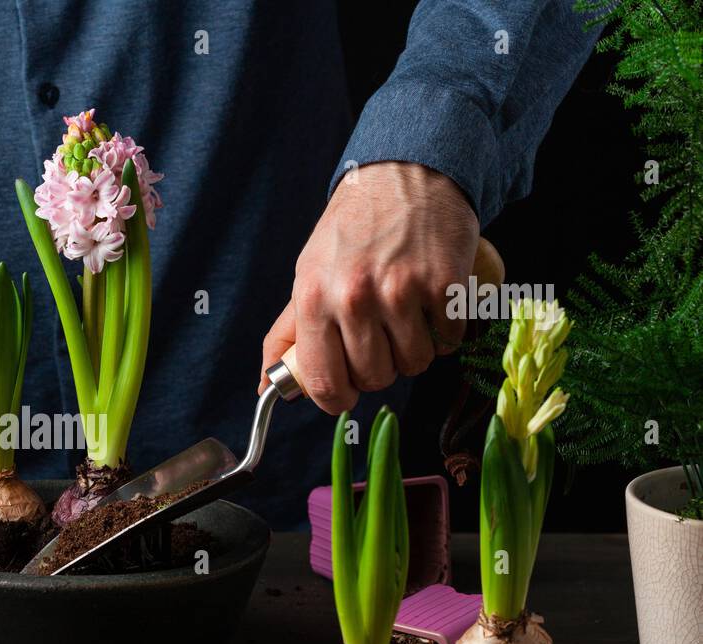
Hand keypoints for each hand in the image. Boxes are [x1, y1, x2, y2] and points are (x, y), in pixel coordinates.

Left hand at [260, 161, 479, 413]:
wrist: (406, 173)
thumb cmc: (353, 229)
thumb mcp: (308, 273)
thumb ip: (289, 332)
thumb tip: (266, 385)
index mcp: (313, 296)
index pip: (322, 380)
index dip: (334, 399)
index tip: (344, 396)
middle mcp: (354, 296)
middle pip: (374, 377)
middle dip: (379, 370)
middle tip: (380, 339)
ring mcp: (402, 290)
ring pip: (414, 364)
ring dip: (414, 352)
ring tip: (406, 318)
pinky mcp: (445, 285)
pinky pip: (447, 340)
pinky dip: (444, 332)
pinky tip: (432, 305)